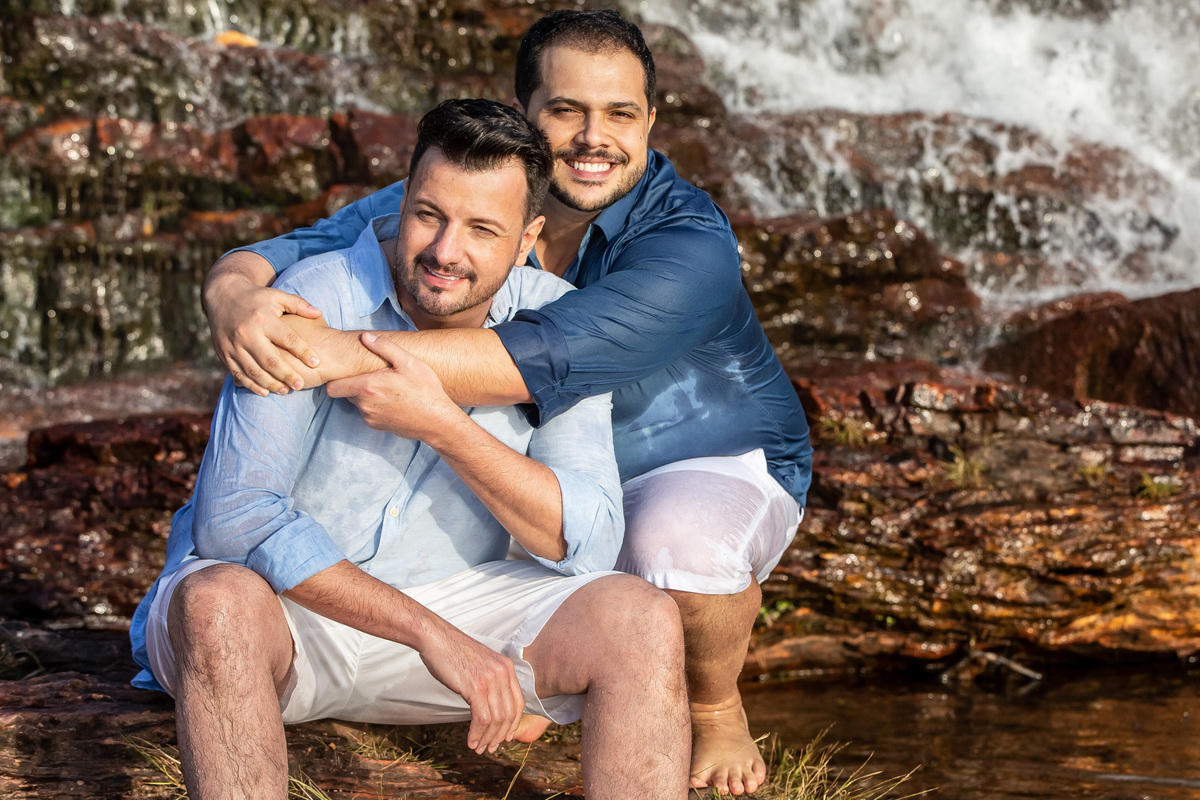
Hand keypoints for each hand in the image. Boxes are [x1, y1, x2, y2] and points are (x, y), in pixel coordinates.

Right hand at [205, 273, 323, 395]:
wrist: (222, 297)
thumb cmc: (256, 298)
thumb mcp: (277, 296)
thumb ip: (298, 304)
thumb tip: (319, 313)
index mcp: (262, 318)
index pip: (287, 338)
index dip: (302, 351)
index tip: (316, 362)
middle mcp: (246, 333)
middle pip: (269, 359)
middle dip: (286, 374)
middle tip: (300, 385)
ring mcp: (233, 345)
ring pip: (253, 371)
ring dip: (270, 383)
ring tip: (286, 390)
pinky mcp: (224, 354)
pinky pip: (238, 374)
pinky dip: (251, 385)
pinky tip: (265, 392)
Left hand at [326, 333, 462, 441]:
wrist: (437, 421)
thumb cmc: (425, 391)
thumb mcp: (408, 362)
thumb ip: (385, 347)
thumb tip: (365, 336)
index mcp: (367, 387)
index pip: (332, 387)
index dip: (336, 379)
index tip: (347, 372)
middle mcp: (364, 405)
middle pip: (345, 394)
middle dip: (355, 385)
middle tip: (374, 377)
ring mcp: (370, 418)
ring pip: (358, 404)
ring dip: (367, 396)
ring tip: (388, 389)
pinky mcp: (377, 427)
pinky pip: (368, 413)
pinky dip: (376, 407)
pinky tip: (393, 401)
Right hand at [419, 626, 523, 753]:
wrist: (436, 638)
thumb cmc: (453, 652)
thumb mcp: (480, 665)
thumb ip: (490, 682)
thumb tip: (490, 707)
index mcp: (507, 667)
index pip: (518, 702)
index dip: (512, 723)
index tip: (504, 737)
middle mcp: (503, 673)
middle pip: (509, 713)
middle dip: (500, 735)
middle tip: (490, 748)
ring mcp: (490, 680)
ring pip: (496, 719)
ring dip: (487, 738)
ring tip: (478, 748)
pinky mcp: (476, 686)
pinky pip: (482, 718)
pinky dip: (477, 734)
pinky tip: (471, 741)